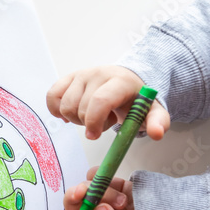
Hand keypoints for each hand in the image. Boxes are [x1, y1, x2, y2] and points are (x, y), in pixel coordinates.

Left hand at [27, 167, 135, 209]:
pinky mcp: (109, 185)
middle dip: (78, 194)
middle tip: (88, 191)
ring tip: (124, 203)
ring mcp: (98, 200)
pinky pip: (99, 175)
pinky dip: (109, 179)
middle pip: (72, 202)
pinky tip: (124, 190)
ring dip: (104, 191)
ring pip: (88, 186)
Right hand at [47, 66, 169, 139]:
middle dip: (89, 124)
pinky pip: (52, 96)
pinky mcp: (68, 78)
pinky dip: (57, 110)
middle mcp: (98, 74)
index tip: (94, 136)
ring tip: (92, 116)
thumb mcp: (152, 112)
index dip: (94, 122)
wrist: (127, 81)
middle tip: (103, 122)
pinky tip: (71, 114)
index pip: (100, 101)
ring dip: (76, 119)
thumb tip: (156, 134)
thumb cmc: (136, 100)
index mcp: (119, 81)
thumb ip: (158, 122)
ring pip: (65, 106)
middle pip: (81, 108)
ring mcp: (81, 75)